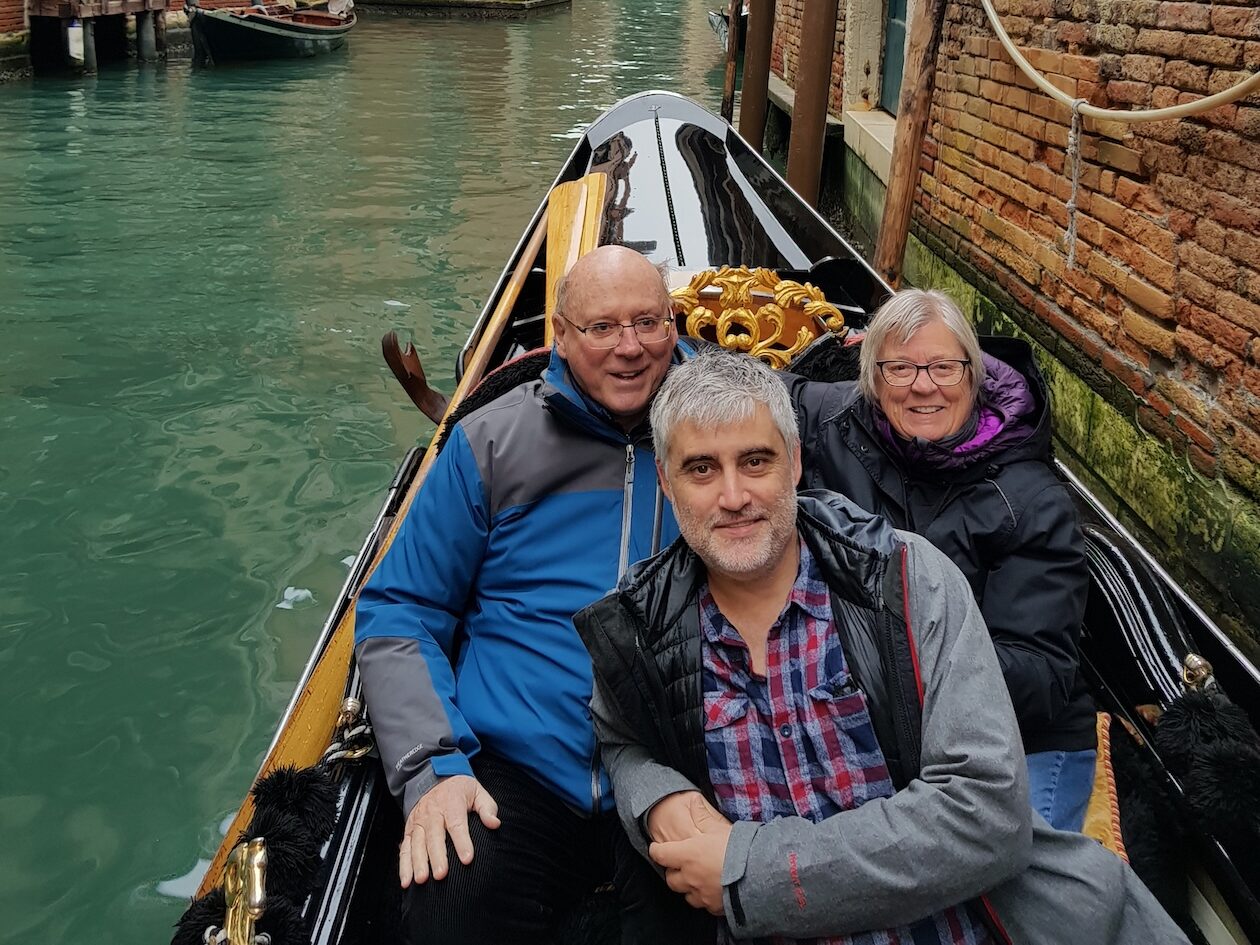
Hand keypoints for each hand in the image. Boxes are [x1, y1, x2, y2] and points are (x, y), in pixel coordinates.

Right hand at [399, 775, 500, 887]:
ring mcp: (418, 822)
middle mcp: (431, 812)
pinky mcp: (409, 830)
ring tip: (422, 880)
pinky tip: (406, 881)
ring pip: (417, 844)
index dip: (462, 842)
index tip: (467, 859)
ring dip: (418, 863)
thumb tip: (495, 824)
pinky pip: (405, 849)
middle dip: (437, 857)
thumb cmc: (460, 790)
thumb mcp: (478, 792)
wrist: (434, 778)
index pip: (457, 824)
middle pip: (434, 837)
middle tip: (441, 875)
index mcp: (451, 803)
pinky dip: (404, 866)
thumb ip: (487, 808)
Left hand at [648, 794, 732, 914]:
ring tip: (698, 878)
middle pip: (671, 879)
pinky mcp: (714, 907)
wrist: (760, 875)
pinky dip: (704, 898)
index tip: (656, 848)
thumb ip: (703, 816)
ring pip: (685, 894)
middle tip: (680, 864)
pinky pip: (703, 904)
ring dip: (688, 886)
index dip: (656, 850)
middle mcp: (690, 877)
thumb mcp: (719, 828)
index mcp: (687, 855)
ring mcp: (701, 895)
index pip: (660, 855)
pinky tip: (713, 890)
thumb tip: (694, 802)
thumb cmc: (738, 849)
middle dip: (673, 871)